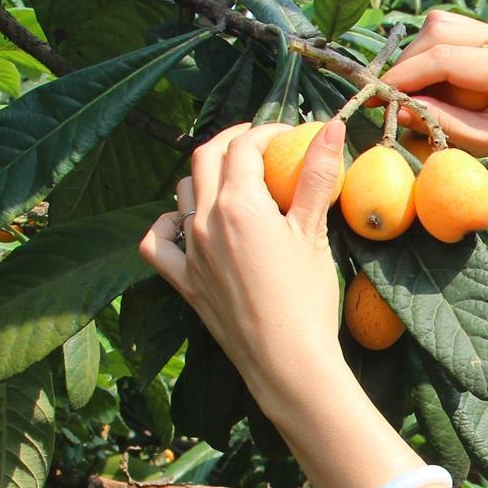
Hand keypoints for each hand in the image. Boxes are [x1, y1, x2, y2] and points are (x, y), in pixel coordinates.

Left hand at [138, 119, 349, 417]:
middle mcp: (204, 221)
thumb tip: (330, 126)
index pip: (244, 146)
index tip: (289, 134)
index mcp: (238, 204)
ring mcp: (189, 252)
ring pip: (183, 193)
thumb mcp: (315, 233)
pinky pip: (158, 243)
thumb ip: (317, 176)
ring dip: (205, 177)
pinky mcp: (184, 281)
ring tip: (233, 182)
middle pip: (206, 158)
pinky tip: (184, 224)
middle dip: (232, 142)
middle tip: (259, 144)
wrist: (287, 361)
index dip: (267, 131)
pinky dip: (167, 225)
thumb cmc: (308, 299)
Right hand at [378, 10, 487, 204]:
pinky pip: (461, 34)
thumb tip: (397, 108)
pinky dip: (440, 57)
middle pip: (442, 29)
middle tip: (392, 98)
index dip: (405, 76)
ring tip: (416, 95)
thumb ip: (445, 125)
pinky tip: (439, 88)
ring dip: (423, 57)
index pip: (446, 58)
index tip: (377, 97)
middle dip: (410, 63)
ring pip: (447, 25)